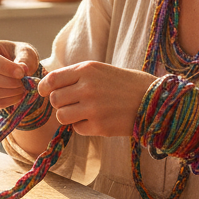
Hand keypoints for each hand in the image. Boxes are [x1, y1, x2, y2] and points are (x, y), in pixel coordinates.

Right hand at [0, 39, 41, 109]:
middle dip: (8, 82)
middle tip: (24, 82)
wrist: (18, 68)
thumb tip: (22, 69)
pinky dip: (9, 101)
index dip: (5, 67)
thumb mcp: (26, 52)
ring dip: (9, 92)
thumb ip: (25, 59)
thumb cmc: (20, 56)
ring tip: (23, 88)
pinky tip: (18, 94)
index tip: (22, 73)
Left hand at [37, 61, 156, 137]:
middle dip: (59, 103)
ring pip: (61, 116)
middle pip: (54, 100)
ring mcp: (92, 108)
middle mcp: (87, 87)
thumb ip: (77, 76)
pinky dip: (83, 127)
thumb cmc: (126, 84)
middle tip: (72, 104)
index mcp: (87, 69)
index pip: (52, 79)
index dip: (43, 88)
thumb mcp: (101, 70)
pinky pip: (77, 129)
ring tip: (82, 113)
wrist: (155, 100)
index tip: (44, 92)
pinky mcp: (99, 126)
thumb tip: (50, 85)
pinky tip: (97, 120)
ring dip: (68, 117)